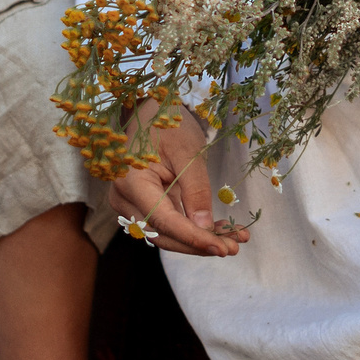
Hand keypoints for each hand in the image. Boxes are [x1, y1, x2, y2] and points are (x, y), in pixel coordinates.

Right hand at [108, 101, 247, 256]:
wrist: (151, 112)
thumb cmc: (167, 123)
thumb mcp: (187, 151)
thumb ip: (196, 189)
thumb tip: (204, 226)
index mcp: (131, 181)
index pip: (163, 221)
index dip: (193, 237)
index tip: (221, 247)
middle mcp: (124, 198)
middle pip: (163, 234)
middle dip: (199, 243)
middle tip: (234, 247)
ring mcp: (131, 204)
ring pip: (167, 234)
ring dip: (199, 239)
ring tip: (234, 239)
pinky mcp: (144, 205)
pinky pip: (168, 224)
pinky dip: (194, 229)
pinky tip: (220, 230)